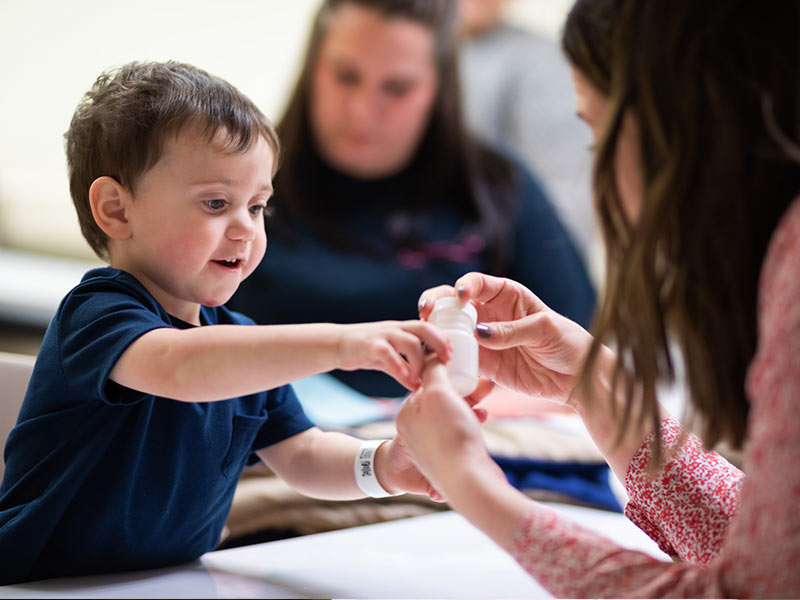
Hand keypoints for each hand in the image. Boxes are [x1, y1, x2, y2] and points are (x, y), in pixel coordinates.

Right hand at [336, 320, 451, 390]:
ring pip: (410, 342)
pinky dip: (400, 367)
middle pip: (424, 329)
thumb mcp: (388, 358)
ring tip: (421, 380)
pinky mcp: (368, 344)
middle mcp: (395, 328)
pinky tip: (406, 380)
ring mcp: (382, 335)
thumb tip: (419, 386)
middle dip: (439, 343)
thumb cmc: (365, 350)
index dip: (442, 339)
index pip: (428, 328)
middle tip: (446, 361)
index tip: (451, 355)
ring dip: (420, 362)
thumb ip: (404, 369)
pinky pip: (387, 353)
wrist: (335, 344)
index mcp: (402, 329)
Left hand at [395, 359, 505, 501]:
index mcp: (408, 415)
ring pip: (453, 417)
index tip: (466, 369)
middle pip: (441, 401)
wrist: (467, 482)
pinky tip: (483, 419)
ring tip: (486, 400)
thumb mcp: (438, 393)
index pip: (425, 386)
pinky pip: (461, 434)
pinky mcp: (450, 460)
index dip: (447, 375)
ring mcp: (433, 448)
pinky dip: (472, 425)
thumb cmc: (450, 435)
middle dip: (464, 391)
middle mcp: (417, 432)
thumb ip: (433, 371)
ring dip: (471, 407)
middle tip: (483, 384)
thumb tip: (431, 356)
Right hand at [418, 273, 596, 405]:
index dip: (464, 285)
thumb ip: (513, 330)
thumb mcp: (546, 330)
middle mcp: (490, 314)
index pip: (478, 283)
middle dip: (437, 303)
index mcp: (507, 295)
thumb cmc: (569, 344)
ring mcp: (484, 339)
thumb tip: (479, 334)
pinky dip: (446, 359)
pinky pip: (459, 359)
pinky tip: (438, 362)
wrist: (577, 379)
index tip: (459, 295)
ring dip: (437, 332)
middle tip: (426, 313)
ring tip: (428, 340)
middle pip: (455, 303)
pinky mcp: (484, 364)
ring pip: (451, 330)